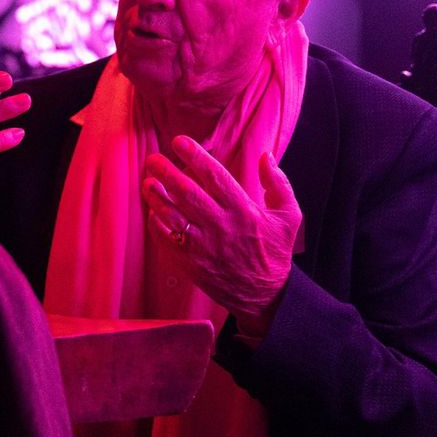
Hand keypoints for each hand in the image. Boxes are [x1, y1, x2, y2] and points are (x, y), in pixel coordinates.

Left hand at [141, 136, 301, 328]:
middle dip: (167, 172)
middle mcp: (220, 226)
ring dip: (156, 197)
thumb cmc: (274, 252)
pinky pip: (167, 240)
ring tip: (147, 182)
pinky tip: (154, 211)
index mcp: (243, 210)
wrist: (264, 295)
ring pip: (172, 215)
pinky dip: (157, 224)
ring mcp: (203, 246)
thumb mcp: (289, 217)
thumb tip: (266, 156)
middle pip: (187, 193)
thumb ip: (278, 184)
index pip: (214, 176)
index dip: (195, 156)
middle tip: (153, 159)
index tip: (179, 141)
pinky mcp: (190, 263)